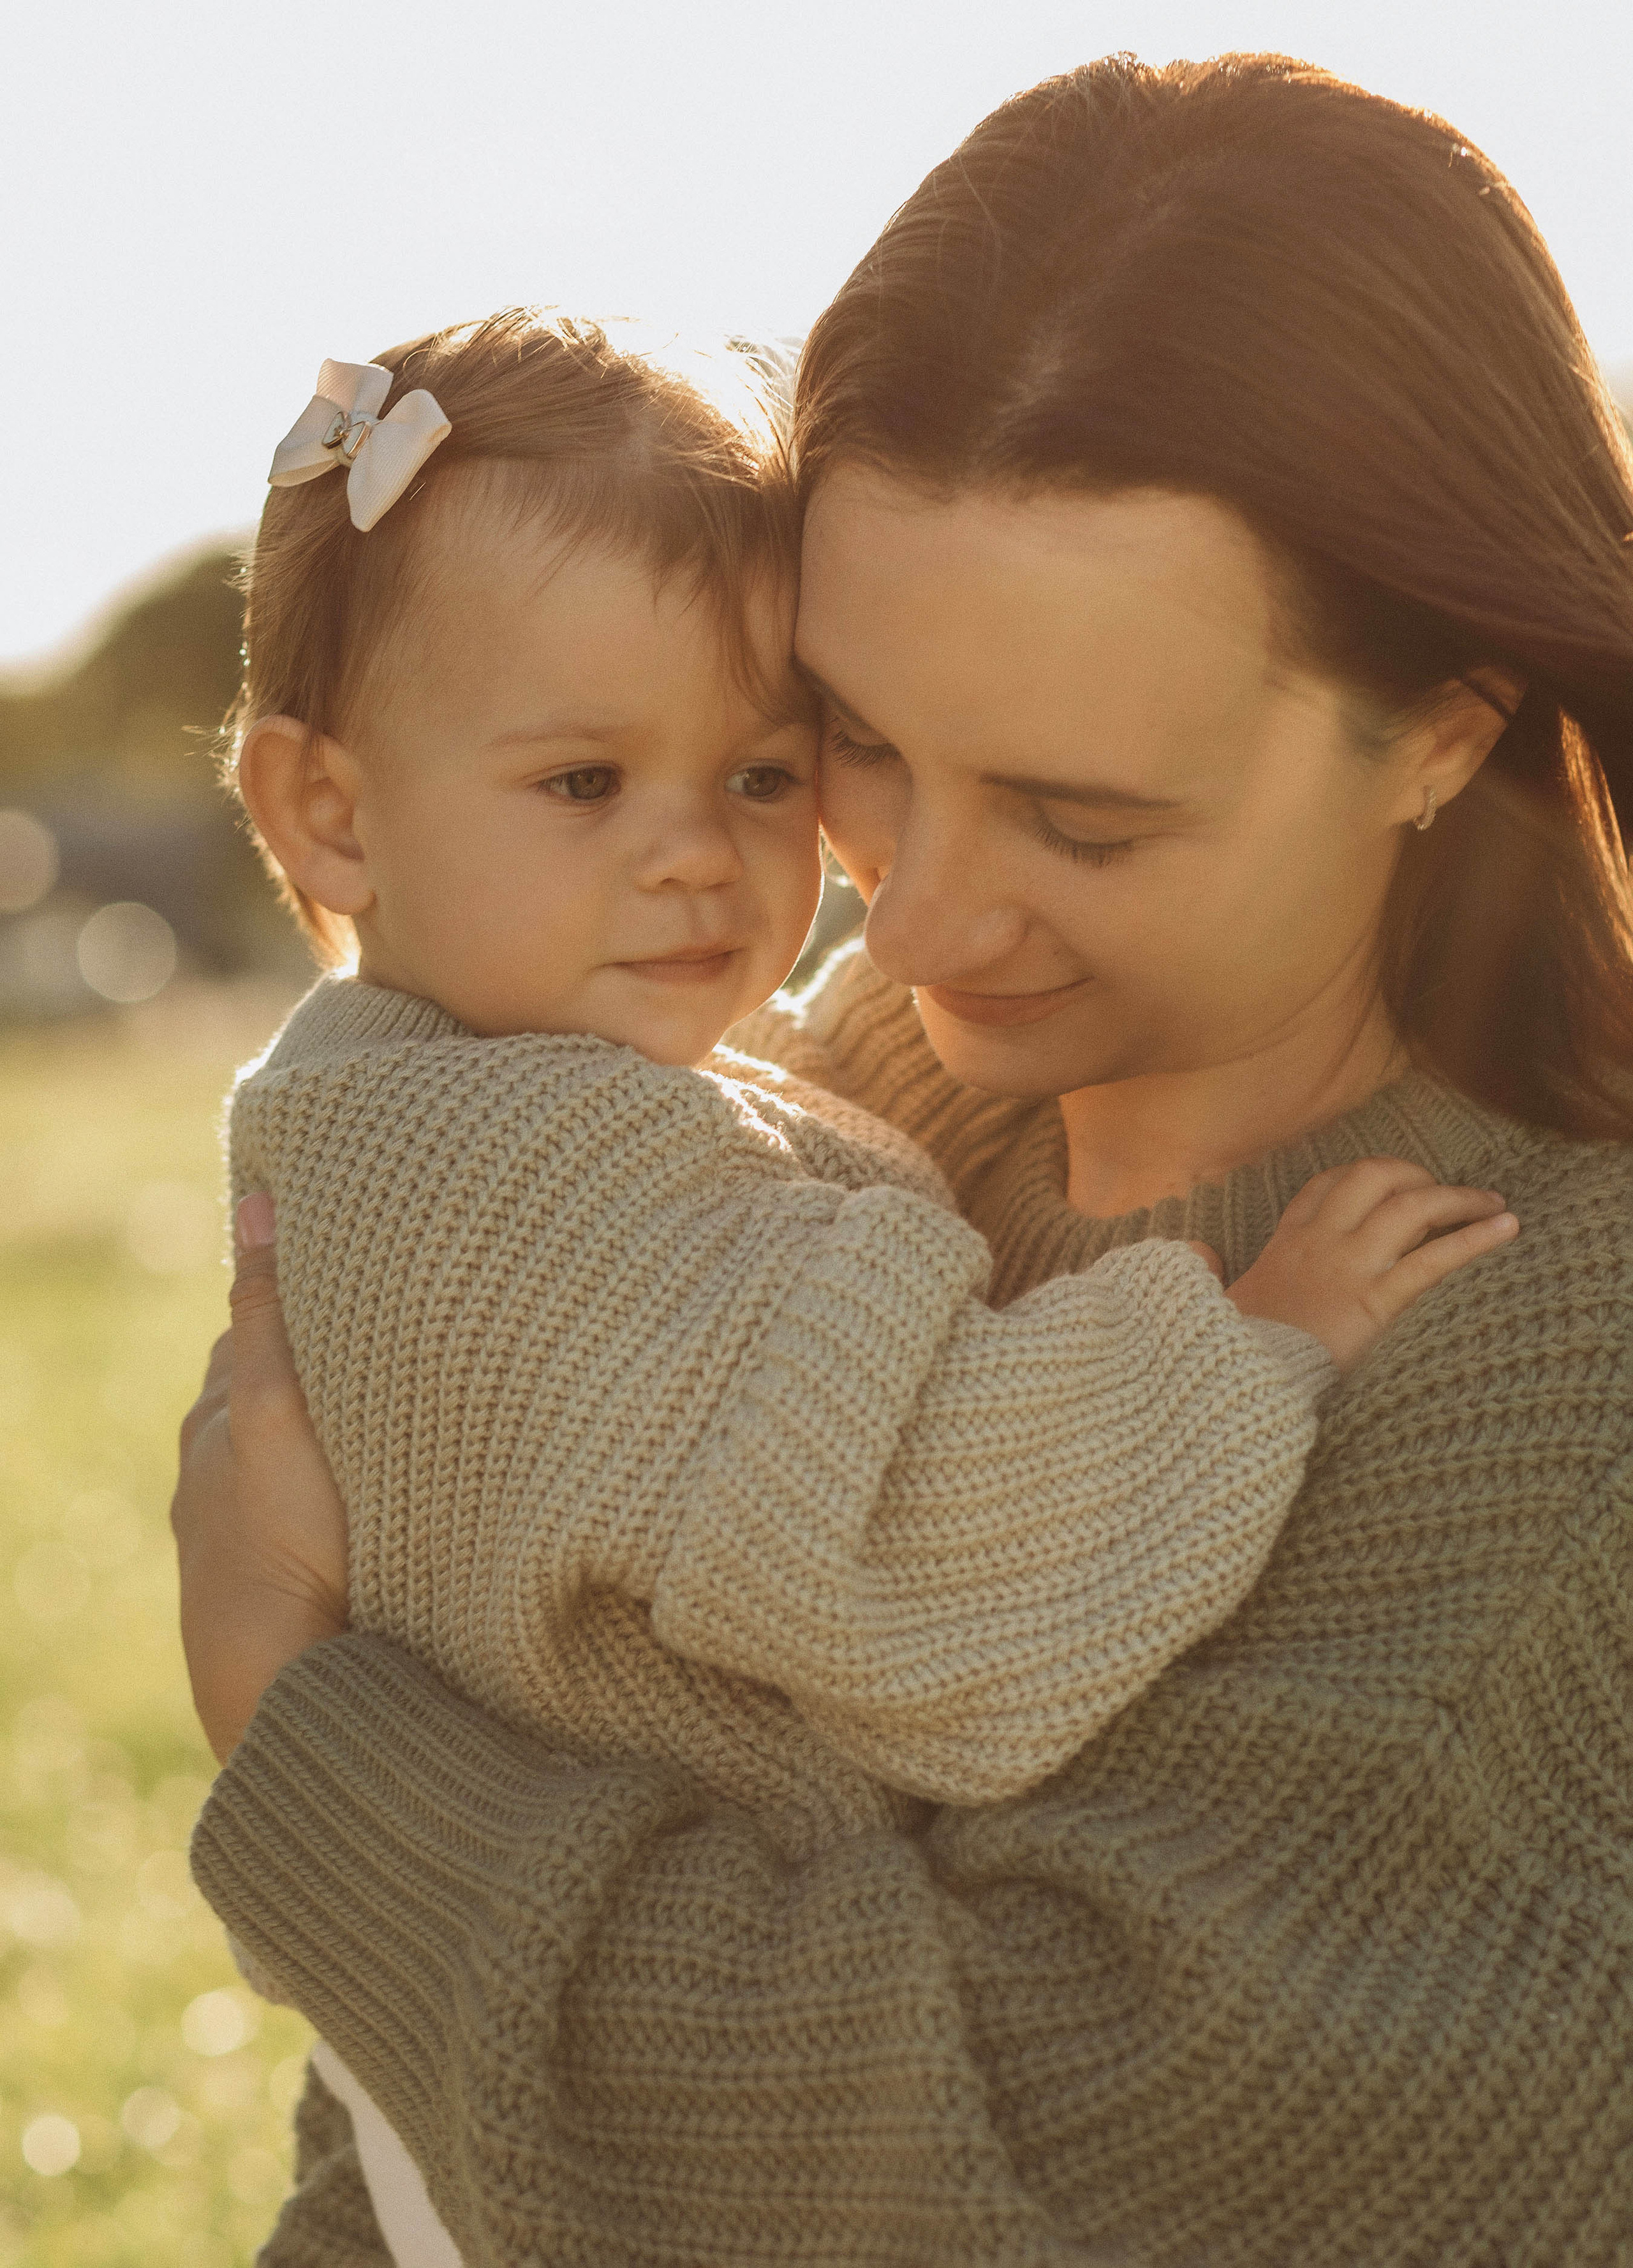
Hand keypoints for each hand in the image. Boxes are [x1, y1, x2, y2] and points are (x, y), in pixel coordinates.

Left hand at [171, 1195, 348, 1763]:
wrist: (290, 1694)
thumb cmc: (285, 1548)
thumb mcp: (277, 1411)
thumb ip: (273, 1312)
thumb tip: (256, 1201)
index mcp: (217, 1421)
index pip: (259, 1326)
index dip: (305, 1291)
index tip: (358, 1261)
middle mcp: (221, 1472)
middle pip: (273, 1388)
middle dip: (322, 1356)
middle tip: (395, 1326)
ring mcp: (250, 1533)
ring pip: (293, 1452)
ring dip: (335, 1428)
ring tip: (401, 1404)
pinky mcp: (285, 1583)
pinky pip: (309, 1508)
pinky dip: (336, 1485)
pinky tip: (382, 1492)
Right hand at [1226, 1158, 1517, 1373]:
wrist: (1236, 1384)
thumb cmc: (1228, 1349)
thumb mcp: (1211, 1302)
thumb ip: (1208, 1270)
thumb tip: (1196, 1248)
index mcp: (1285, 1245)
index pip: (1325, 1187)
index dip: (1362, 1177)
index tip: (1390, 1183)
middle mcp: (1319, 1244)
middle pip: (1373, 1177)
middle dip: (1415, 1173)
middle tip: (1444, 1189)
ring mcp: (1348, 1268)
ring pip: (1410, 1206)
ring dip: (1457, 1197)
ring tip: (1491, 1202)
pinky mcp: (1373, 1302)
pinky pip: (1433, 1259)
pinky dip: (1475, 1238)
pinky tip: (1507, 1227)